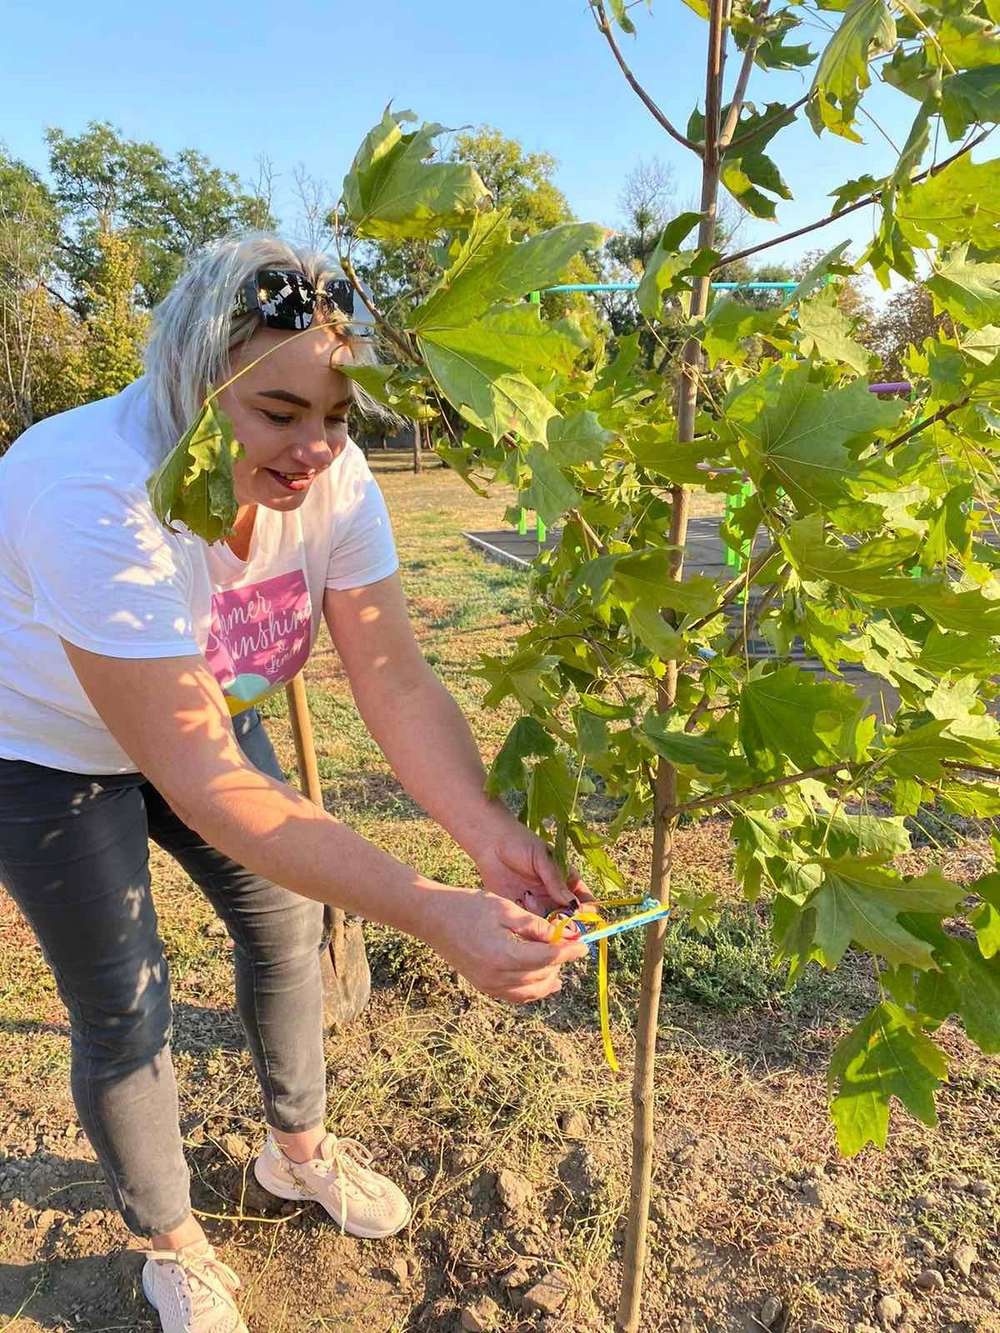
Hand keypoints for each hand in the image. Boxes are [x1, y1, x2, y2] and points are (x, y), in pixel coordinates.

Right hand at [422, 885, 588, 1002]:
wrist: (433, 918)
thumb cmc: (468, 906)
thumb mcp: (505, 909)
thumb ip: (535, 925)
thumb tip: (563, 935)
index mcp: (503, 954)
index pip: (547, 959)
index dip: (568, 953)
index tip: (584, 947)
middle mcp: (497, 977)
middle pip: (541, 975)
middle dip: (560, 962)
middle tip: (571, 946)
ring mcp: (489, 985)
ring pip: (531, 991)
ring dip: (549, 978)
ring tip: (561, 964)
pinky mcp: (484, 986)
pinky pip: (516, 995)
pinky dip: (533, 989)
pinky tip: (545, 980)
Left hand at [474, 819, 594, 917]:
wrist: (490, 842)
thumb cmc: (520, 843)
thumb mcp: (542, 858)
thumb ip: (556, 880)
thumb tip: (574, 904)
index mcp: (567, 881)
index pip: (585, 901)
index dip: (588, 911)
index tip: (581, 913)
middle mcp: (555, 897)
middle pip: (570, 919)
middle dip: (567, 923)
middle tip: (558, 919)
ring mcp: (538, 905)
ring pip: (550, 924)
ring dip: (546, 922)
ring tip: (531, 904)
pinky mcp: (520, 910)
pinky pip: (530, 924)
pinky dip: (529, 923)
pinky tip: (522, 908)